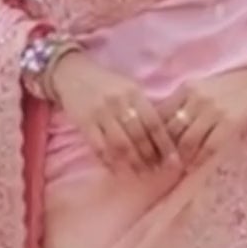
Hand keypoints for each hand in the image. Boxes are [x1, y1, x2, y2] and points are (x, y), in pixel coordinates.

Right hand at [52, 50, 182, 175]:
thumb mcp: (129, 88)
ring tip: (141, 174)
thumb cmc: (106, 84)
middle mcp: (119, 102)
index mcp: (134, 93)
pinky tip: (117, 171)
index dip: (165, 145)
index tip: (174, 162)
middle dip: (150, 158)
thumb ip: (144, 108)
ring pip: (121, 144)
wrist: (72, 73)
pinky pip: (99, 147)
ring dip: (133, 163)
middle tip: (158, 172)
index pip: (154, 123)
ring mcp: (100, 112)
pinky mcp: (84, 122)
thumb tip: (165, 136)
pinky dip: (109, 161)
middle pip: (139, 136)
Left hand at [157, 59, 246, 168]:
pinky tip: (193, 166)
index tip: (146, 149)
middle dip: (163, 150)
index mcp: (186, 88)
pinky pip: (209, 147)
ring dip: (180, 158)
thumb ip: (181, 102)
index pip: (161, 114)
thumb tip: (158, 125)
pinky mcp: (230, 122)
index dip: (152, 135)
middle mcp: (197, 98)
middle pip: (171, 130)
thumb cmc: (226, 85)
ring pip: (188, 141)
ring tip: (175, 167)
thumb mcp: (200, 86)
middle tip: (157, 164)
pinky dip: (199, 160)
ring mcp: (214, 111)